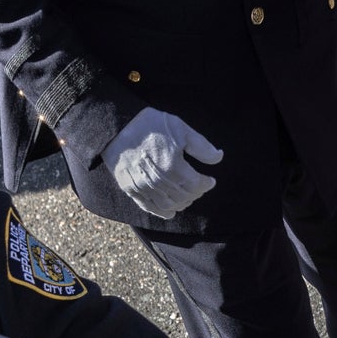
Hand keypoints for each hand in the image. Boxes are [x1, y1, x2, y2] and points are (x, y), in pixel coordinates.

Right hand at [107, 108, 221, 217]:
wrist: (117, 126)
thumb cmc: (150, 125)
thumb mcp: (180, 128)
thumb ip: (201, 146)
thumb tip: (219, 158)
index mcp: (173, 165)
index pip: (196, 185)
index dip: (206, 184)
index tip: (210, 180)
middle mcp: (158, 180)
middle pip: (184, 196)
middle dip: (196, 193)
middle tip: (199, 187)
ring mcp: (143, 187)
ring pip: (169, 205)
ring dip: (182, 203)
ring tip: (187, 197)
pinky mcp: (131, 189)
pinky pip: (149, 207)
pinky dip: (162, 212)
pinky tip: (171, 211)